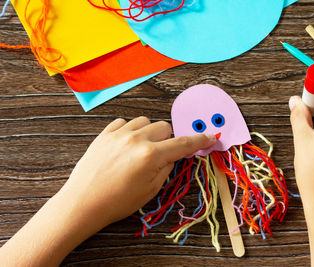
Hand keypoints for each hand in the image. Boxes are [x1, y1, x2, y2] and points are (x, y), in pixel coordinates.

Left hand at [0, 117, 215, 265]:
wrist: (83, 203)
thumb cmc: (117, 202)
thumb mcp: (150, 190)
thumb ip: (166, 168)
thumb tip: (172, 155)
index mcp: (151, 156)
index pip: (182, 144)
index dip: (199, 140)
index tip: (209, 137)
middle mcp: (136, 139)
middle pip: (164, 127)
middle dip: (167, 140)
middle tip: (160, 155)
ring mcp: (118, 134)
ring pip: (145, 121)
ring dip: (148, 133)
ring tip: (140, 149)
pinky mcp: (104, 134)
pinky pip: (124, 122)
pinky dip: (130, 131)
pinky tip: (125, 145)